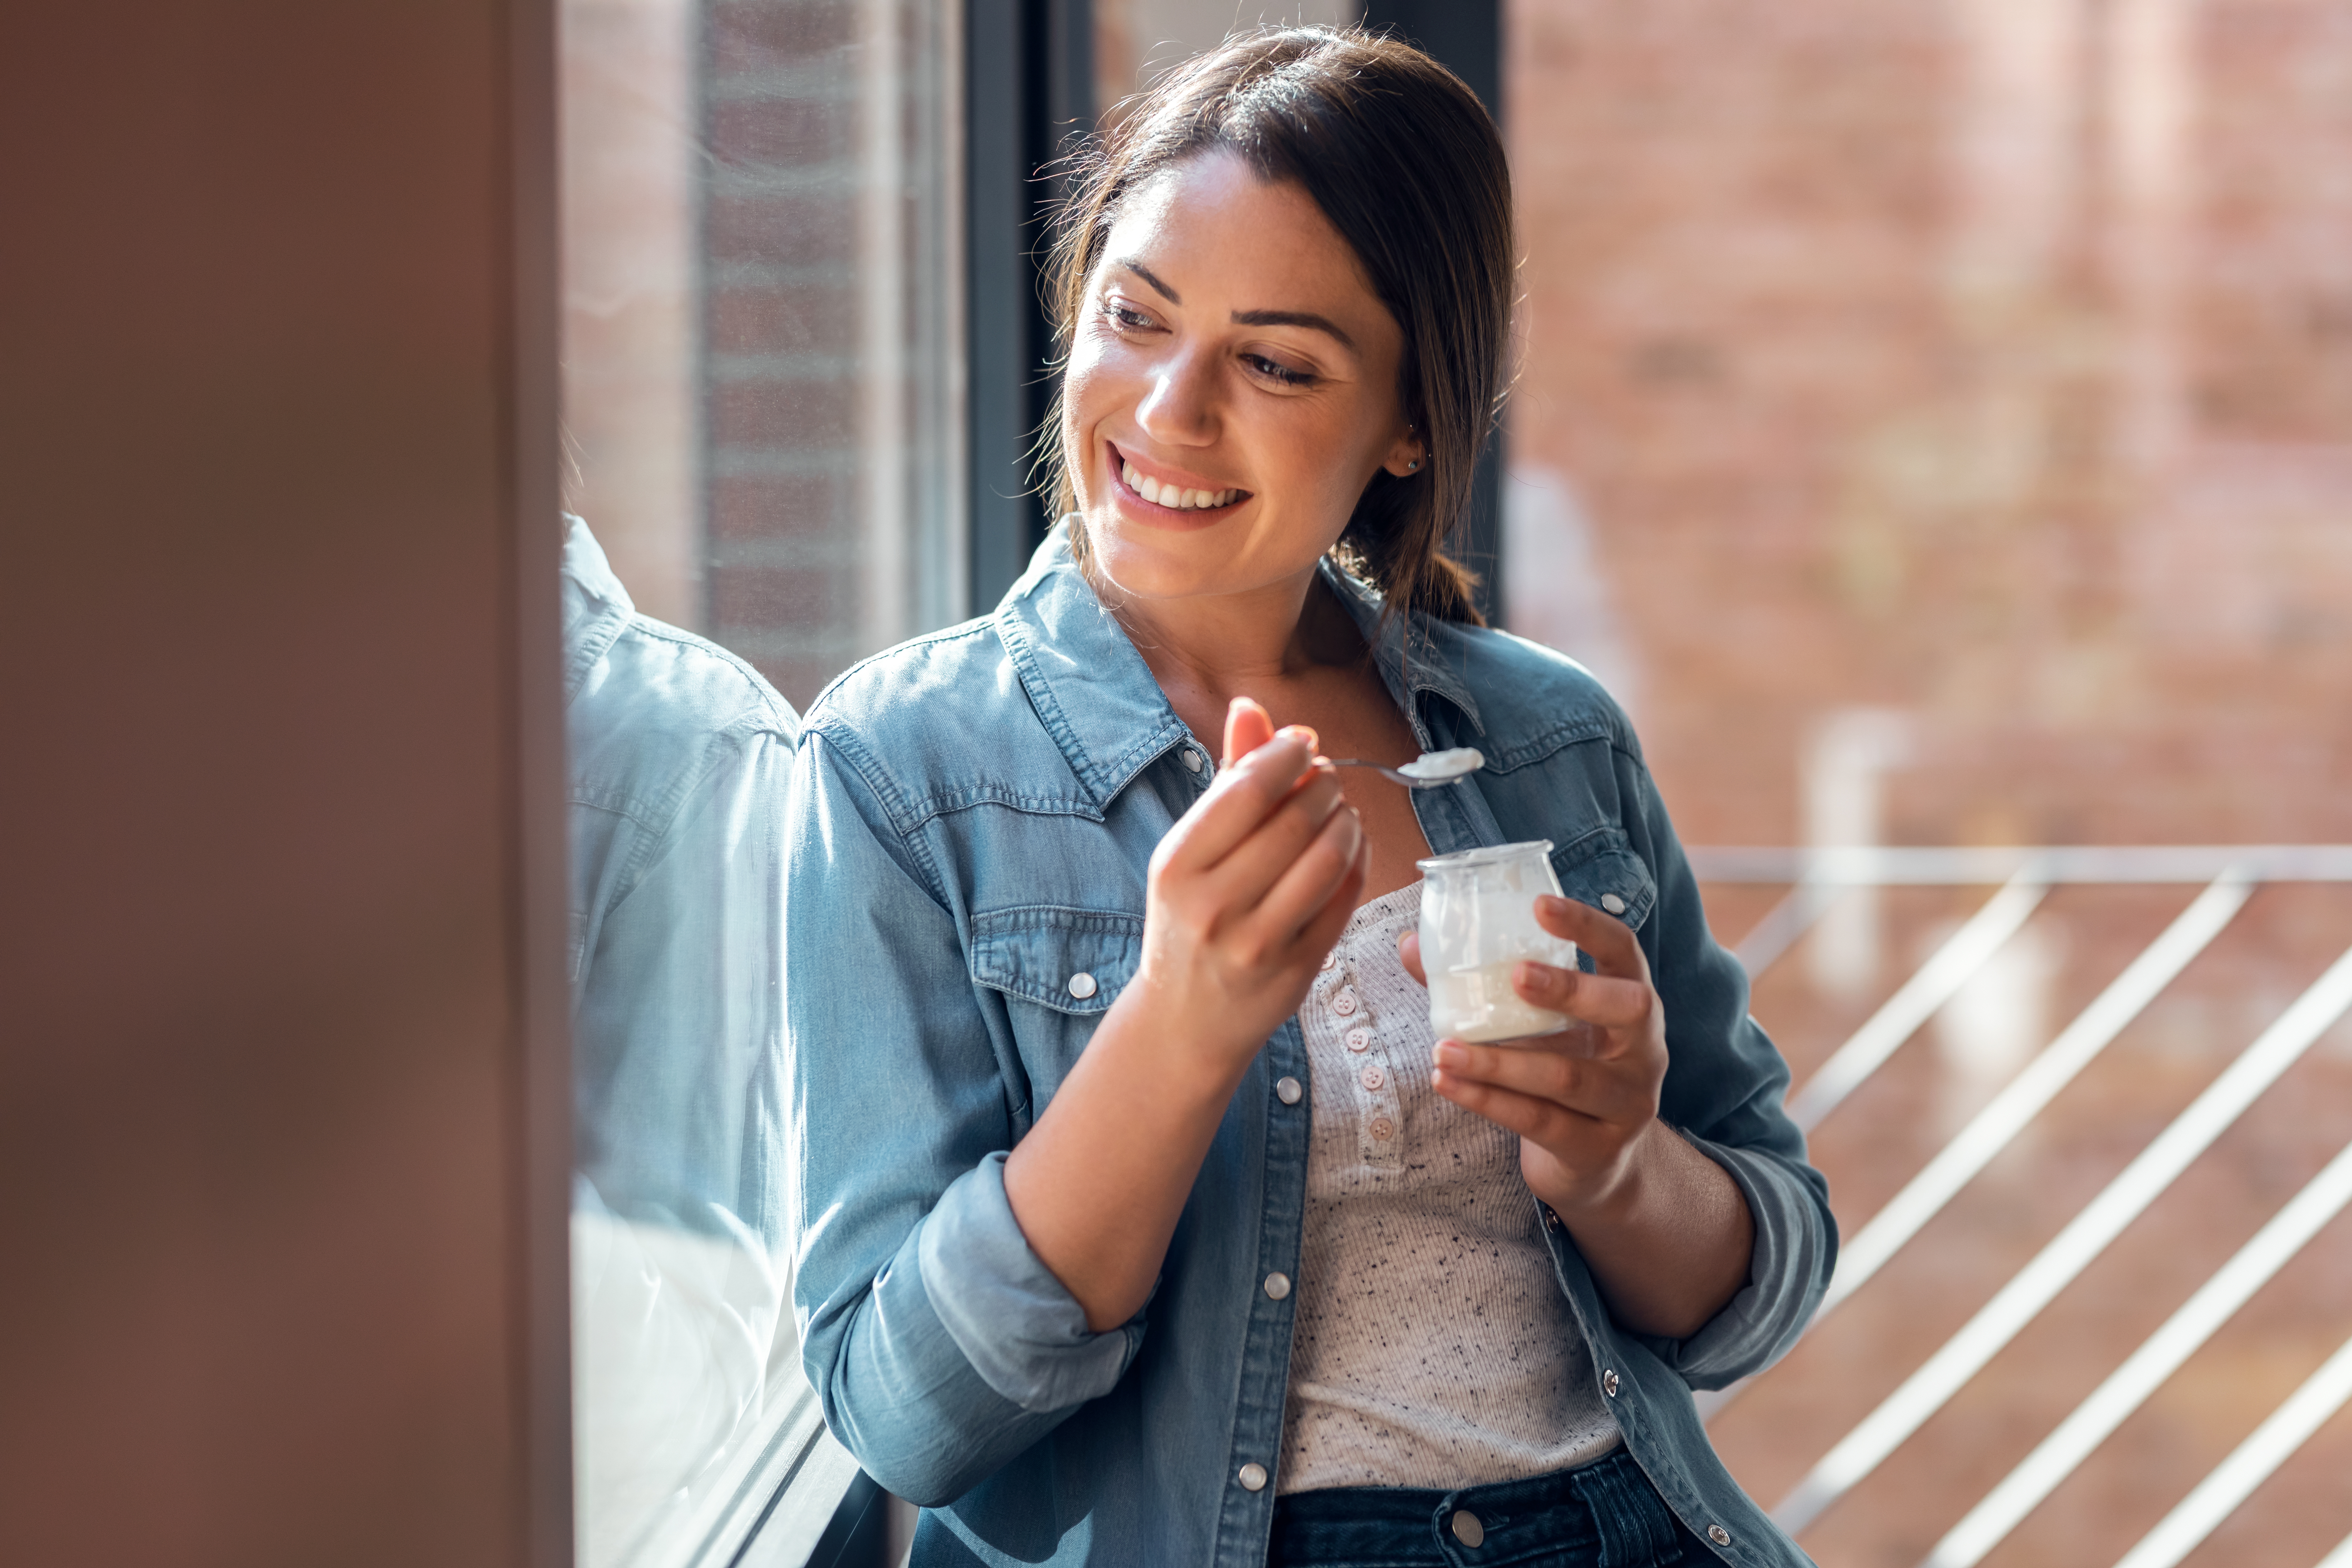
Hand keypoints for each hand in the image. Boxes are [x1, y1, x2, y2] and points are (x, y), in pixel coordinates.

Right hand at [1128, 697, 1369, 1074]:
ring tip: (1340, 813)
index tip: (1304, 745)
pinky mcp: (1297, 970)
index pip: (1247, 790)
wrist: (1184, 1020)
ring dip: (1346, 822)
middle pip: (1293, 821)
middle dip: (1323, 788)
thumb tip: (1251, 707)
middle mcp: (1213, 905)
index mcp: (1177, 866)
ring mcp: (1257, 943)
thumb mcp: (1189, 852)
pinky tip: (1351, 847)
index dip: (1288, 756)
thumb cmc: (1188, 919)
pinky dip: (1358, 862)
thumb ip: (1225, 779)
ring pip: (1326, 859)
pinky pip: (1344, 900)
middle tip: (1327, 780)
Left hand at [1400, 895, 1667, 1221]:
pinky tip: (1448, 1084)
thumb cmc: (1559, 1067)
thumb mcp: (1537, 1025)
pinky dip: (1489, 1101)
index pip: (1623, 950)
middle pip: (1626, 1008)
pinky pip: (1540, 1120)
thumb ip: (1481, 986)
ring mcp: (1628, 1101)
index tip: (1539, 905)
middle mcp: (1644, 1048)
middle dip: (1569, 989)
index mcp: (1630, 1001)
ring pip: (1567, 1076)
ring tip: (1443, 1048)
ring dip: (1499, 1062)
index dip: (1588, 925)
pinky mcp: (1599, 1147)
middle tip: (1514, 976)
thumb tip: (1411, 945)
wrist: (1594, 1162)